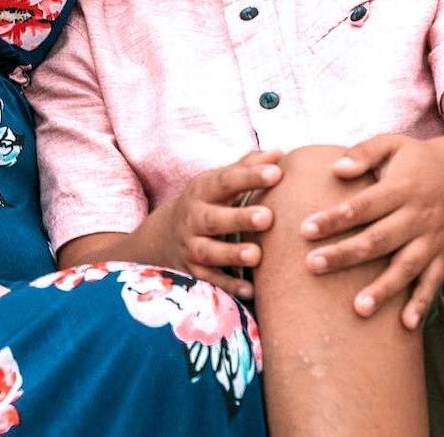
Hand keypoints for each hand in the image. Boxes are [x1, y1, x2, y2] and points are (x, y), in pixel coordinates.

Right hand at [146, 150, 284, 298]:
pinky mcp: (192, 273)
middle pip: (214, 219)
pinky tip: (250, 290)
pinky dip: (228, 286)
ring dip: (232, 254)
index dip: (250, 176)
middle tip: (268, 218)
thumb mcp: (218, 182)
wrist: (164, 236)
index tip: (277, 173)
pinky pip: (210, 282)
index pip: (226, 181)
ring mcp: (191, 246)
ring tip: (257, 255)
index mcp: (202, 190)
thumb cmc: (208, 202)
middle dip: (239, 219)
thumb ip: (247, 167)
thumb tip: (279, 153)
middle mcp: (193, 218)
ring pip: (208, 252)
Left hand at [300, 134, 443, 326]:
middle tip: (312, 266)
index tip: (305, 229)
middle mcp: (417, 215)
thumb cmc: (418, 159)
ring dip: (384, 288)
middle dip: (345, 254)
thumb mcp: (393, 143)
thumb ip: (364, 152)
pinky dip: (422, 304)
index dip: (335, 218)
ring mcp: (433, 238)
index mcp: (401, 187)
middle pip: (379, 239)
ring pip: (406, 266)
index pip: (363, 205)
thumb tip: (336, 169)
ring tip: (358, 308)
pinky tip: (406, 326)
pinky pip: (433, 282)